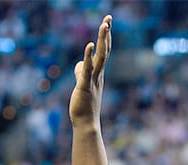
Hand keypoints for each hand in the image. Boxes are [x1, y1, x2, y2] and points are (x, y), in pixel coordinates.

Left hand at [69, 15, 111, 129]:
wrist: (86, 124)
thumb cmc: (84, 107)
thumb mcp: (82, 86)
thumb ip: (80, 73)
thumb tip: (79, 65)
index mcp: (98, 74)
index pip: (103, 52)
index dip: (105, 37)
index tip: (107, 23)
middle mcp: (99, 75)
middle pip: (104, 50)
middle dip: (106, 34)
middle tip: (108, 17)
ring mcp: (93, 80)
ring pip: (100, 57)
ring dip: (102, 41)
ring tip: (104, 26)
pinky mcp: (85, 86)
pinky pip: (87, 69)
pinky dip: (89, 57)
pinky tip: (89, 45)